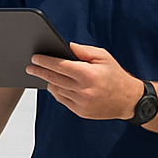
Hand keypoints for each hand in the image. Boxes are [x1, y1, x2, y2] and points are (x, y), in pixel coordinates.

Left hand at [27, 42, 142, 120]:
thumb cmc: (115, 75)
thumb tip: (66, 46)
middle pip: (54, 79)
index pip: (60, 66)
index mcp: (89, 74)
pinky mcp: (81, 112)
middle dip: (40, 71)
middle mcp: (84, 90)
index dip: (45, 61)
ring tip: (43, 74)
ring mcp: (81, 103)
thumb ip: (84, 51)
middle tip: (30, 67)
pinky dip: (57, 92)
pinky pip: (62, 100)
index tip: (35, 58)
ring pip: (56, 90)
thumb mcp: (104, 57)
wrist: (128, 100)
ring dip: (49, 81)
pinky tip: (55, 85)